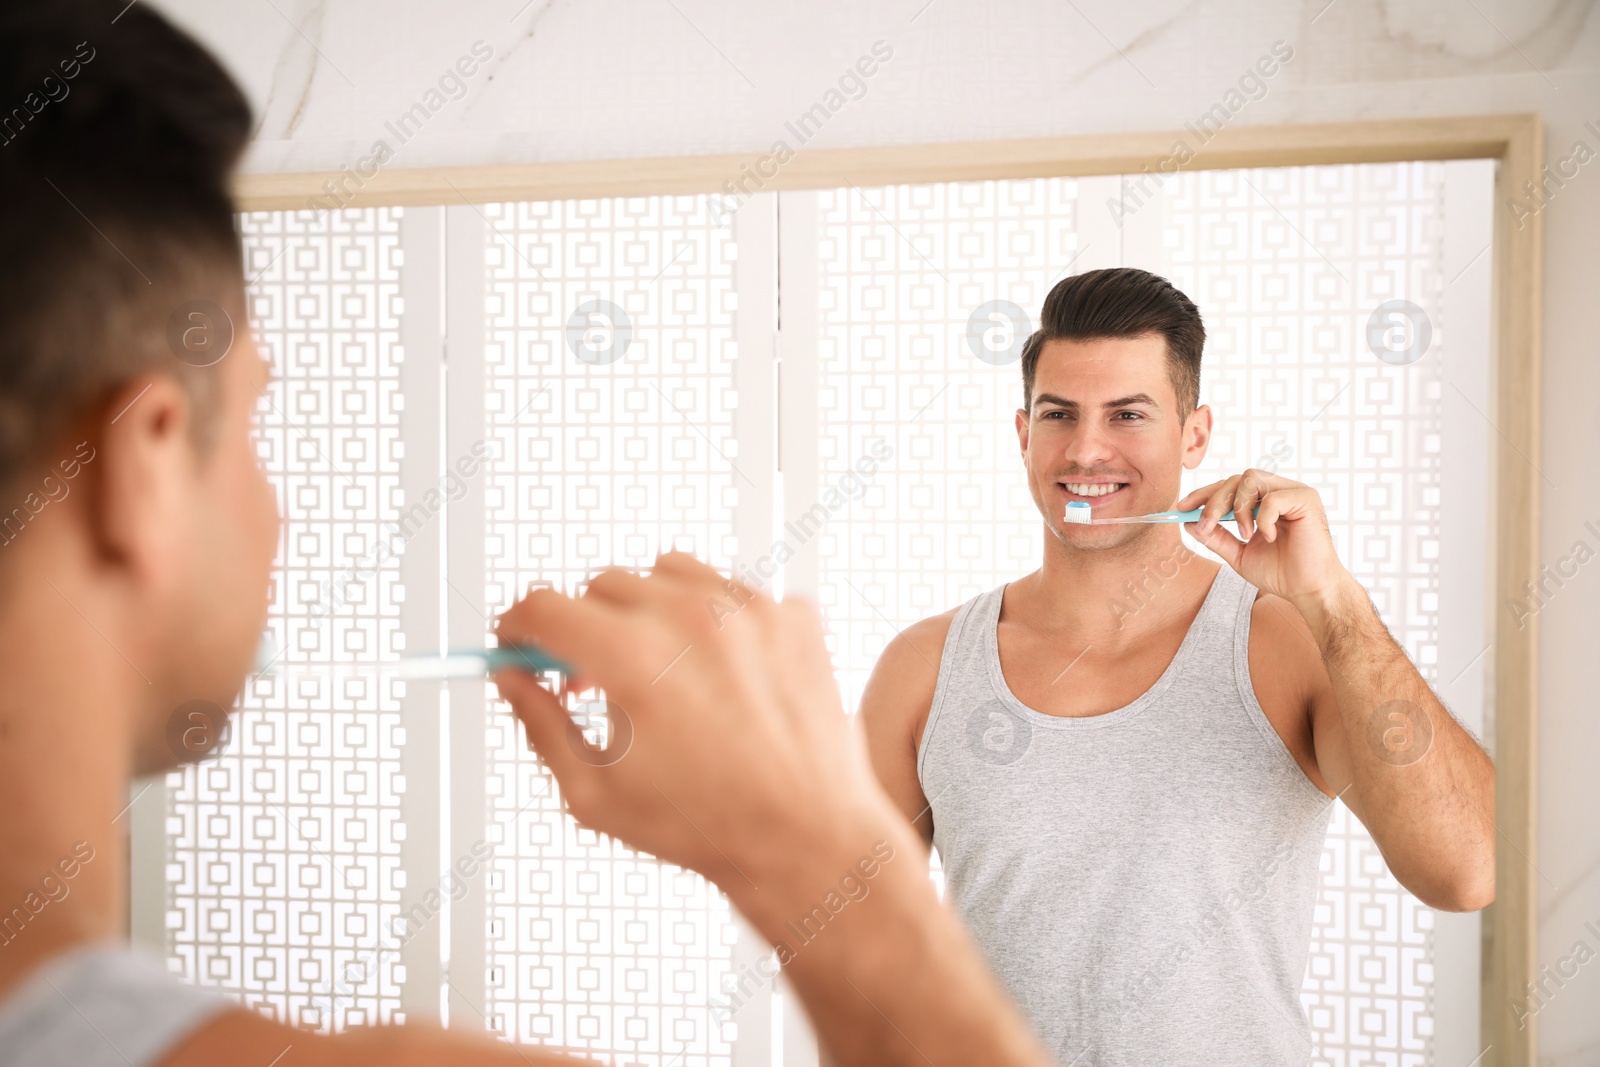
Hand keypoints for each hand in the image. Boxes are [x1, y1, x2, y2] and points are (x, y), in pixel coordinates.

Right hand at [491, 551, 891, 892]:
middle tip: (592, 677)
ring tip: (662, 672)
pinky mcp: (792, 614)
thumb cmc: (706, 827)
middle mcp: (691, 618)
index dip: (519, 626)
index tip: (520, 641)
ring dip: (650, 611)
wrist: (807, 838)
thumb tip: (511, 679)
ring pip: (668, 574)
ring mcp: (749, 610)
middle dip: (586, 626)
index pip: (544, 607)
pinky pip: (731, 591)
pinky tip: (719, 674)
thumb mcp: (594, 793)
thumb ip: (541, 725)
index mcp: (632, 659)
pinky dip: (714, 621)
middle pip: (603, 584)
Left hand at [1176, 470, 1350, 608]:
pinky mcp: (1306, 499)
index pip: (1228, 486)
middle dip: (1214, 501)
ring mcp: (1293, 492)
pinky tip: (1269, 537)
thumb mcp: (1238, 554)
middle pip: (1235, 479)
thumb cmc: (1279, 572)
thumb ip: (1215, 537)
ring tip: (1245, 534)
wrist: (1307, 590)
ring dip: (1239, 508)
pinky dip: (1263, 519)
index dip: (1203, 493)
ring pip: (1251, 479)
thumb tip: (1188, 522)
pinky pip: (1273, 497)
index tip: (1182, 507)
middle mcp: (1278, 491)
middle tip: (1206, 525)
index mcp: (1262, 502)